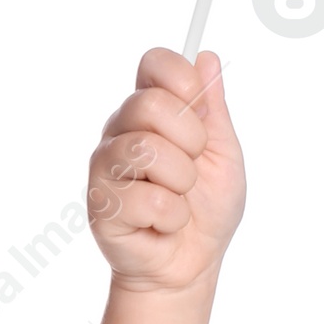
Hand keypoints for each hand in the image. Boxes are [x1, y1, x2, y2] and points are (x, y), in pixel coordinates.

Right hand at [87, 46, 246, 294]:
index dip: (181, 78)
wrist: (191, 265)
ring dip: (182, 183)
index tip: (198, 103)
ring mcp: (105, 165)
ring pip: (147, 150)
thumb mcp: (224, 155)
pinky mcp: (99, 203)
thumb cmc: (207, 210)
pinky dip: (171, 218)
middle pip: (150, 103)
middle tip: (192, 166)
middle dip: (190, 141)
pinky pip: (148, 199)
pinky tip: (161, 224)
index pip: (154, 63)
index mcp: (152, 110)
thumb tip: (205, 57)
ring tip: (178, 198)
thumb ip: (213, 109)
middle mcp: (122, 129)